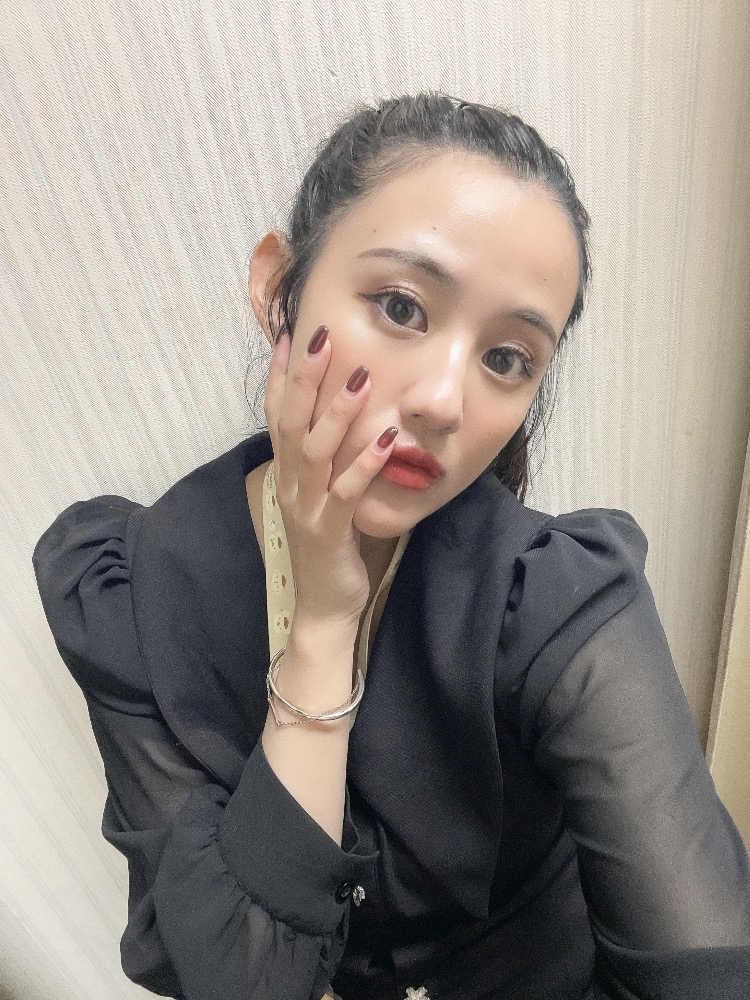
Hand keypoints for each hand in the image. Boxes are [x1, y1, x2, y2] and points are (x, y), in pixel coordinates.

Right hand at [264, 325, 397, 632]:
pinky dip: (364, 465)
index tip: (292, 334)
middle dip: (305, 378)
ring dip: (337, 413)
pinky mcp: (329, 532)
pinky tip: (386, 439)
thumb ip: (326, 459)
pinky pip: (346, 494)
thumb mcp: (322, 495)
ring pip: (316, 452)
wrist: (323, 606)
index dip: (280, 375)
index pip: (277, 415)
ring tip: (359, 376)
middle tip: (321, 336)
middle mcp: (290, 485)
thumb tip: (340, 419)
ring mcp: (306, 509)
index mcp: (288, 474)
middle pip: (292, 422)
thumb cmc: (329, 544)